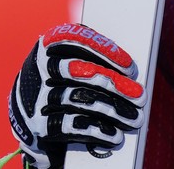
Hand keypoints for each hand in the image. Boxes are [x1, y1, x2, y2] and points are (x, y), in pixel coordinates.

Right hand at [8, 23, 146, 168]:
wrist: (33, 123)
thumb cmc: (63, 86)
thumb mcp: (71, 65)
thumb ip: (95, 60)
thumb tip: (130, 75)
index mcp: (48, 47)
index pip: (74, 39)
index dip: (103, 50)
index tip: (129, 66)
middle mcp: (38, 69)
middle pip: (80, 71)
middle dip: (114, 84)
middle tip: (140, 96)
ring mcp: (35, 98)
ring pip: (78, 99)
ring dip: (112, 110)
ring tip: (134, 118)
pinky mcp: (38, 125)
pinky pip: (70, 125)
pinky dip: (96, 130)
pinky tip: (114, 134)